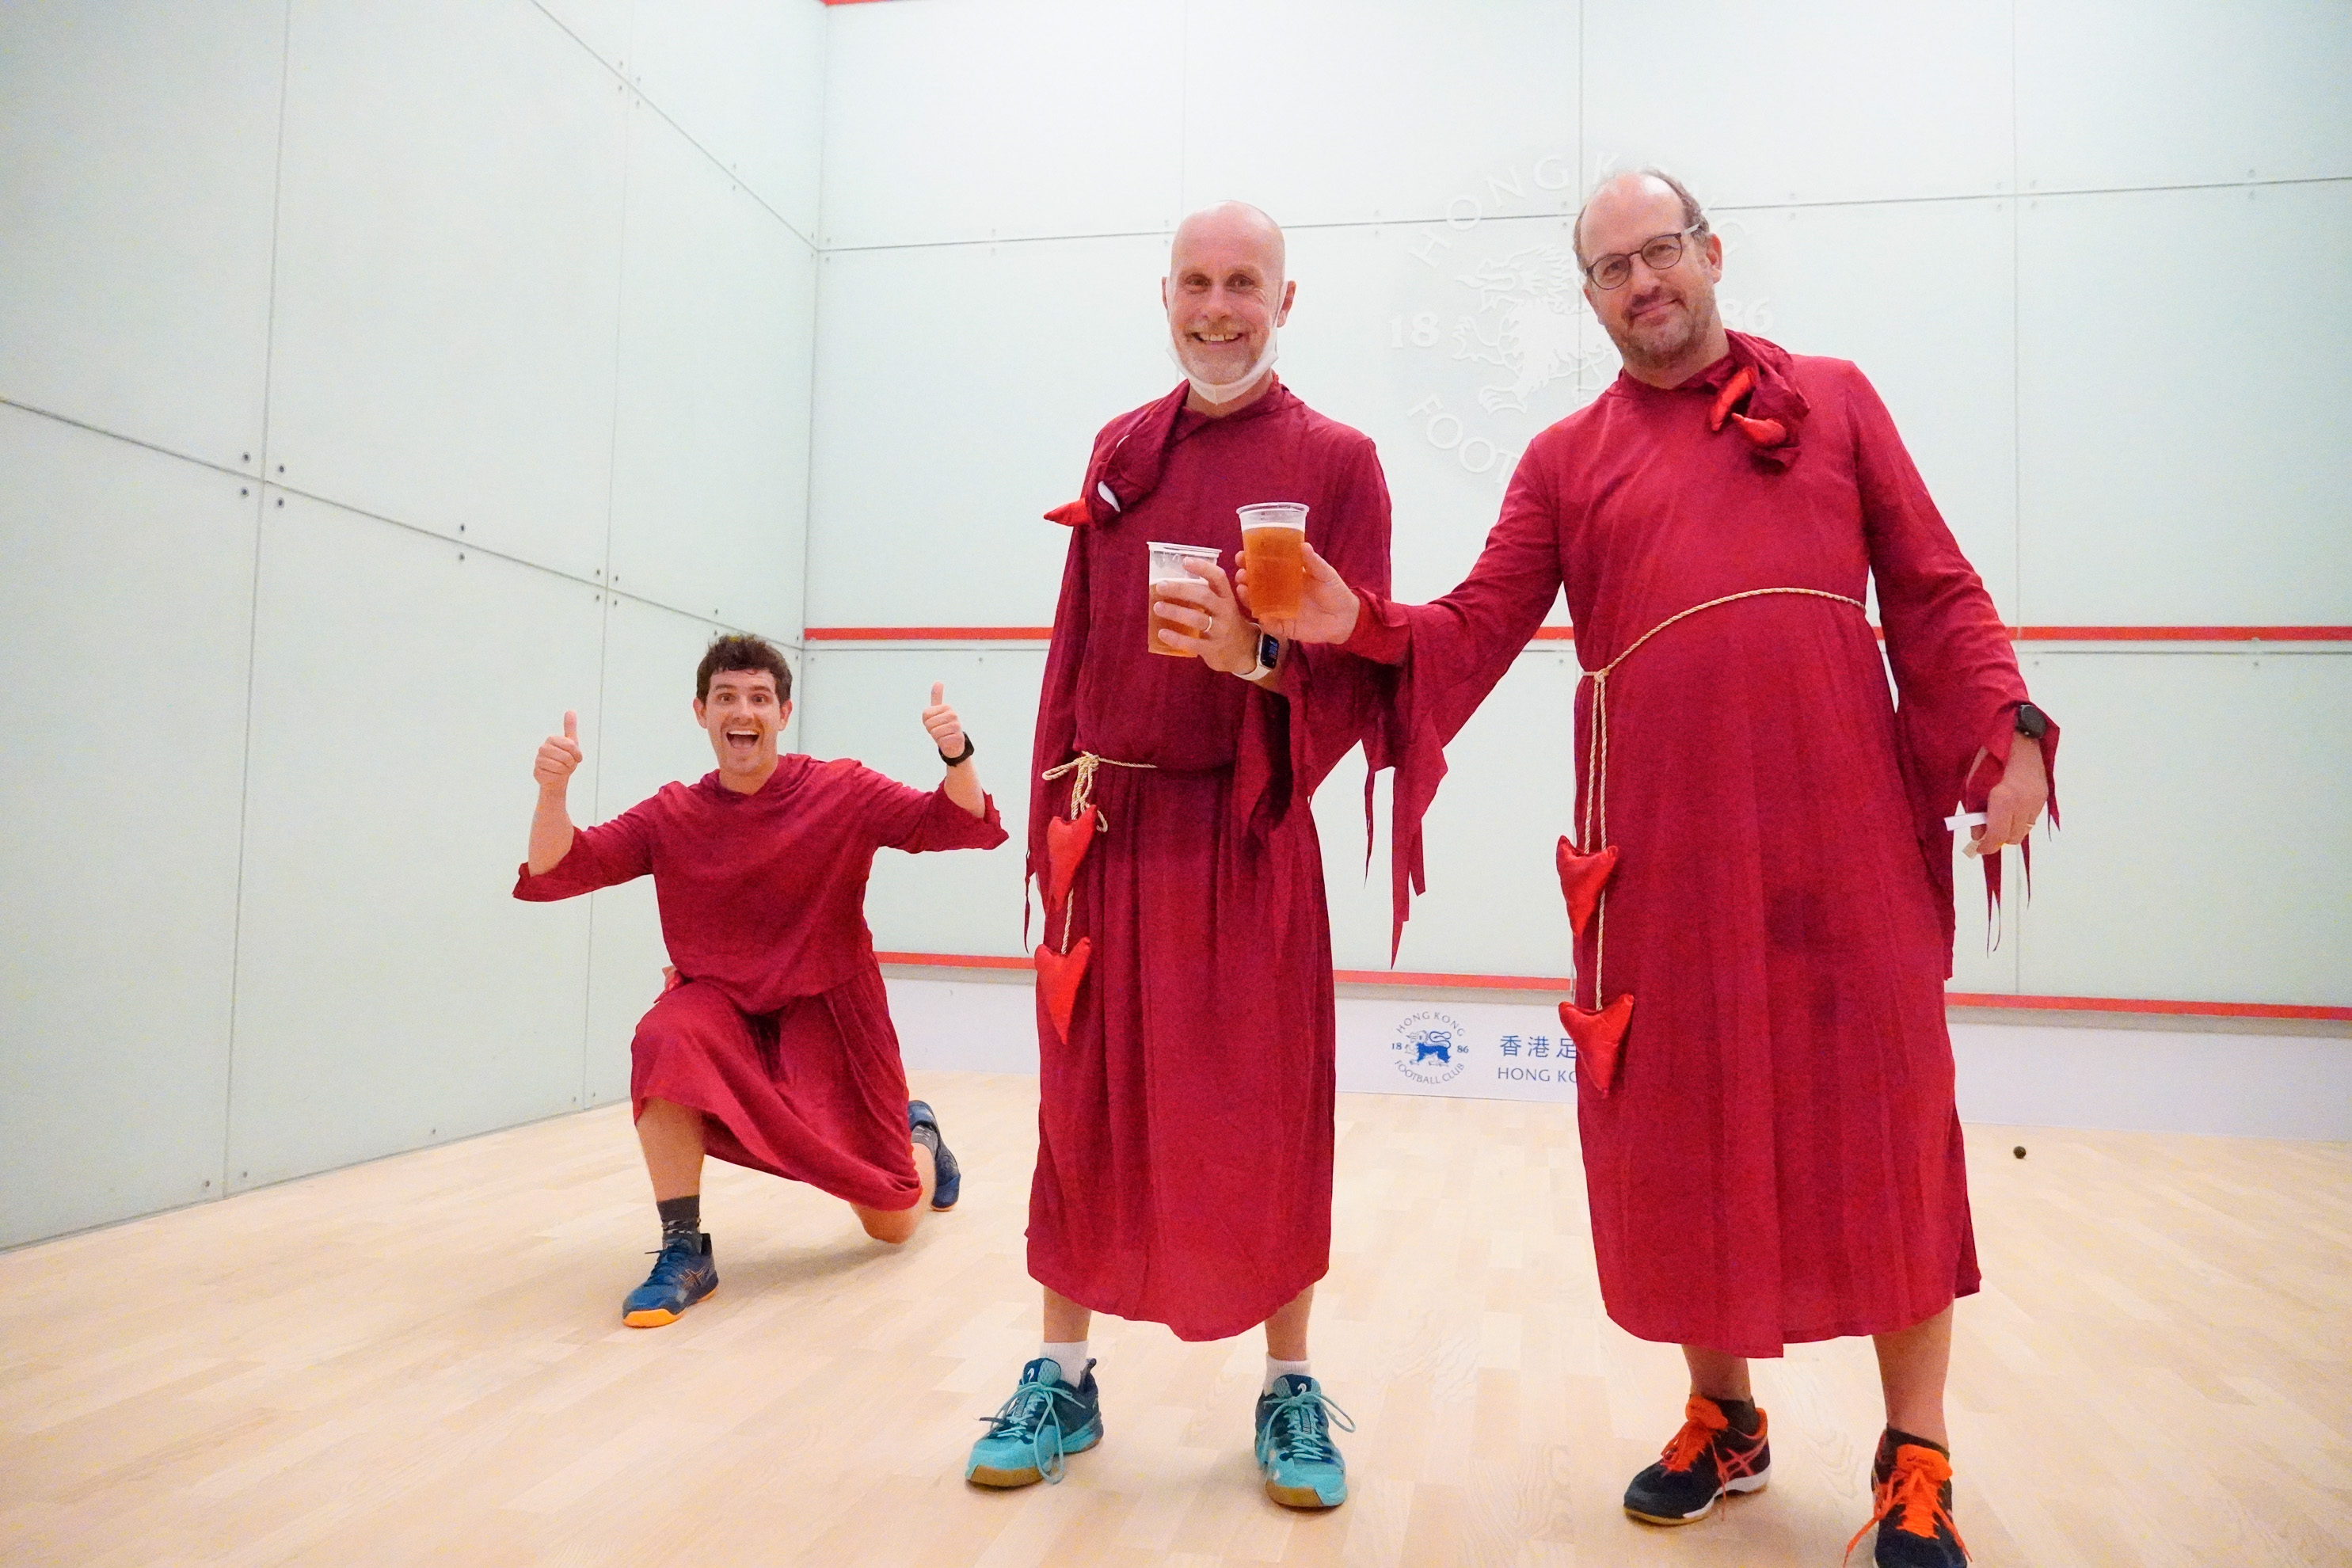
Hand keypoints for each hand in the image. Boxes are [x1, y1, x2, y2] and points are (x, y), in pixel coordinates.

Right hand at [535, 710, 582, 793]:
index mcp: (552, 739)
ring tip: (561, 769)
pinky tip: (554, 775)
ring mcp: (538, 760)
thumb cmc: (565, 760)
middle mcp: (543, 748)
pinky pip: (554, 775)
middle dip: (571, 763)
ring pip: (560, 766)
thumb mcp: (571, 743)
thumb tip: (570, 711)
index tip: (576, 757)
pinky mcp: (537, 771)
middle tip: (567, 764)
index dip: (577, 754)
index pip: (571, 745)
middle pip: (566, 756)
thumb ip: (570, 727)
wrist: (558, 777)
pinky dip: (557, 776)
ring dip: (564, 770)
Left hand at [922, 682, 967, 758]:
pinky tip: (948, 741)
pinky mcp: (958, 737)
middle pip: (929, 724)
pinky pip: (941, 741)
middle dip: (931, 730)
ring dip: (937, 737)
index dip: (926, 722)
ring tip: (943, 735)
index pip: (925, 716)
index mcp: (947, 707)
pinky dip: (942, 743)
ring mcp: (957, 726)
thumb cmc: (943, 726)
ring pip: (935, 733)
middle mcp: (953, 714)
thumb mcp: (937, 711)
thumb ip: (936, 697)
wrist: (954, 743)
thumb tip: (938, 681)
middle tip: (939, 730)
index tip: (935, 723)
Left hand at [1152, 558, 1258, 672]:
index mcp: (1227, 598)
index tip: (1185, 561)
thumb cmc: (1226, 623)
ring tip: (1157, 607)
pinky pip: (1192, 643)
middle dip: (1181, 589)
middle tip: (1161, 586)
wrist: (1244, 652)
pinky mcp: (1212, 649)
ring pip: (1197, 619)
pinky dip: (1175, 638)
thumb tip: (1174, 581)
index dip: (1203, 568)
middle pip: (1204, 596)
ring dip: (1175, 612)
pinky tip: (1162, 633)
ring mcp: (1220, 631)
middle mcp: (1225, 612)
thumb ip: (1206, 594)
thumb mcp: (1223, 606)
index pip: (1218, 578)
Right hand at [1243, 541, 1360, 643]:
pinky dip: (1262, 619)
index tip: (1241, 556)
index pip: (1264, 566)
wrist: (1346, 619)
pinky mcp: (1283, 626)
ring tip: (1242, 589)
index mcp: (1286, 575)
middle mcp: (1279, 591)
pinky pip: (1269, 624)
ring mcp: (1279, 609)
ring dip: (1247, 596)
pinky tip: (1258, 613)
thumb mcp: (1325, 574)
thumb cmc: (1335, 592)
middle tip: (1241, 573)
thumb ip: (1313, 562)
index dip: (1250, 560)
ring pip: (1257, 603)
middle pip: (1255, 584)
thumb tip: (1303, 545)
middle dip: (1244, 578)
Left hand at [1964, 736, 2046, 857]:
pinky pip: (2033, 817)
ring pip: (2025, 829)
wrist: (2017, 734)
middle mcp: (2025, 802)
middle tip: (1986, 833)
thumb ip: (1976, 812)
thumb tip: (1978, 835)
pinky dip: (2021, 819)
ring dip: (2011, 829)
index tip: (1978, 849)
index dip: (1986, 846)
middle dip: (1999, 838)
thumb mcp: (1973, 784)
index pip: (1997, 835)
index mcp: (2004, 799)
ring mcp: (2038, 799)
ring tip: (1998, 818)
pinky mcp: (2045, 795)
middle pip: (2014, 837)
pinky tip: (2011, 808)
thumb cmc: (1988, 756)